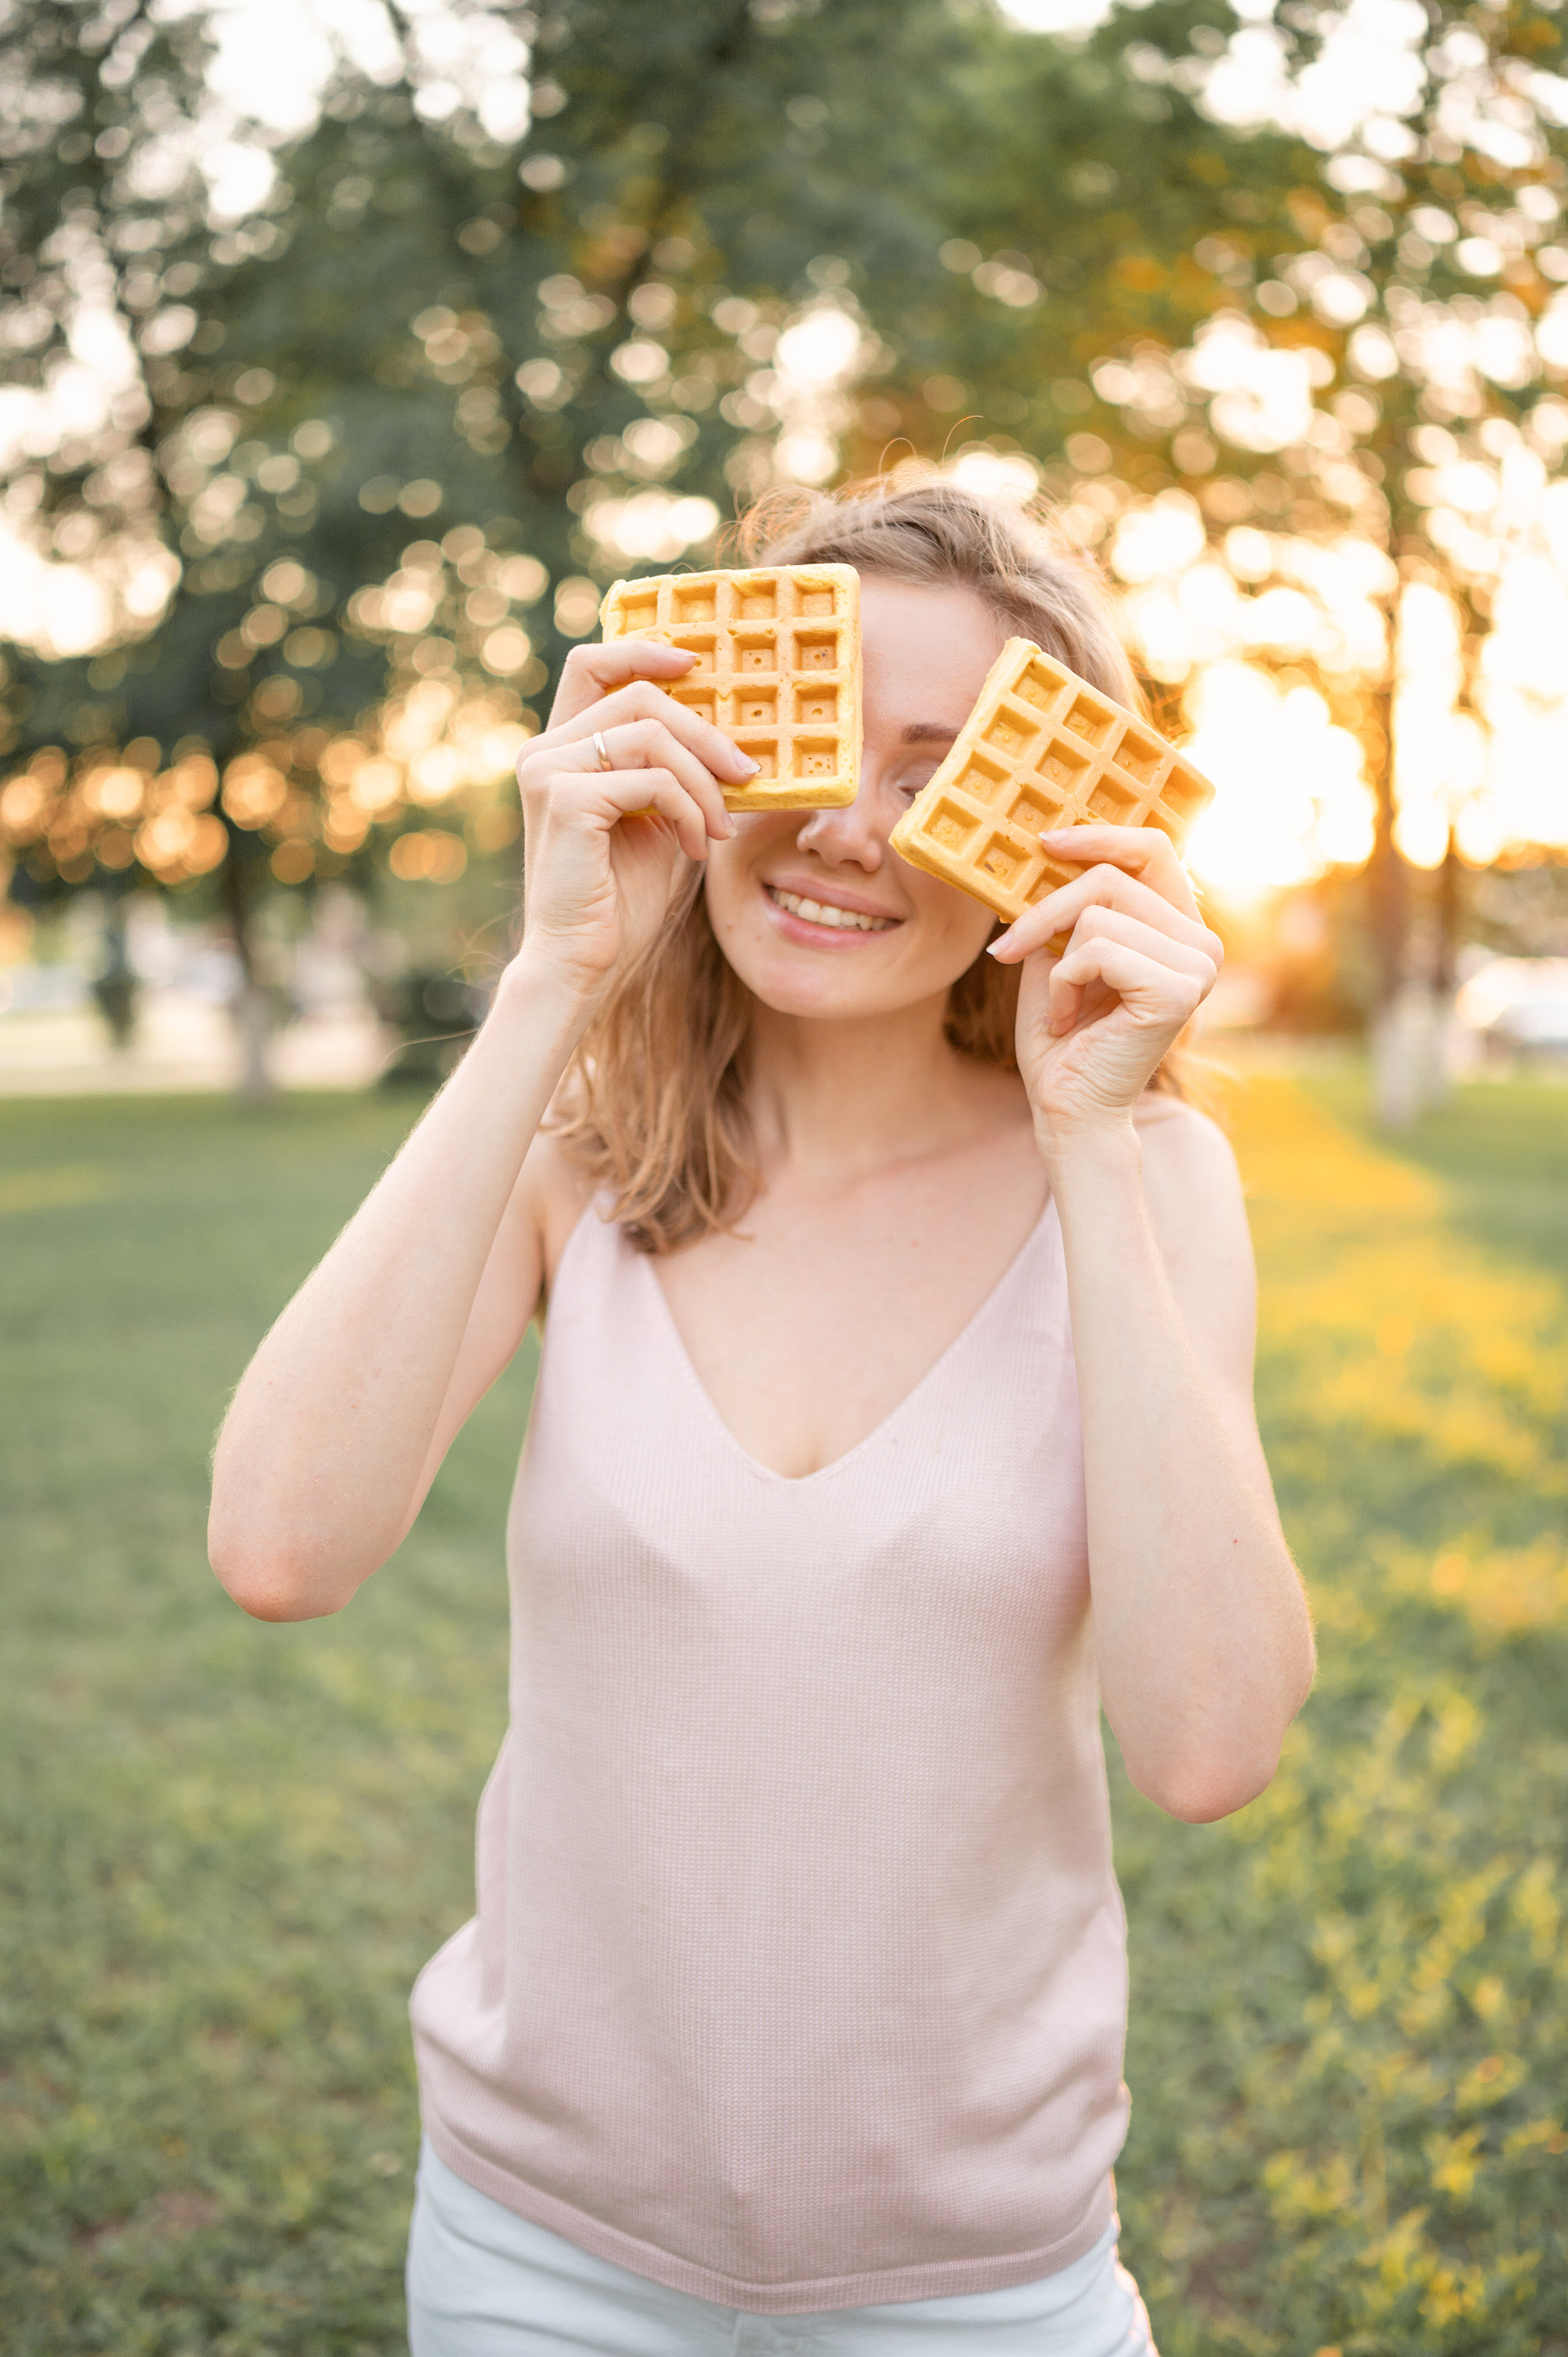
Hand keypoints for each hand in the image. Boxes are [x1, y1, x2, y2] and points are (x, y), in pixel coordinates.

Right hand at [514, 640, 756, 998]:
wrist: (582, 962)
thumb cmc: (618, 897)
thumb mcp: (656, 818)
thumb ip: (672, 771)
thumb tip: (733, 735)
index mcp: (560, 747)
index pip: (594, 665)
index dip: (645, 650)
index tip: (698, 665)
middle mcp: (544, 750)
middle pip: (638, 694)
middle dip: (705, 731)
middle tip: (747, 773)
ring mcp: (548, 771)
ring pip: (652, 736)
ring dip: (704, 782)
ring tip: (720, 827)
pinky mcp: (566, 800)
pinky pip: (653, 781)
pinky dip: (688, 812)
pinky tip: (694, 848)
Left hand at [988, 826, 1222, 1148]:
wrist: (1068, 1107)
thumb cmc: (1062, 1038)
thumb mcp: (1058, 953)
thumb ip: (1068, 905)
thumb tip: (1047, 846)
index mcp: (1180, 927)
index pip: (1153, 849)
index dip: (1100, 836)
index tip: (1046, 844)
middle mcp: (1202, 942)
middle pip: (1111, 878)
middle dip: (1046, 913)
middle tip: (1012, 951)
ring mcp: (1197, 967)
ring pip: (1098, 914)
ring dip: (1057, 960)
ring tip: (1062, 1006)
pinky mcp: (1177, 991)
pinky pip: (1096, 950)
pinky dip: (1066, 982)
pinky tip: (1070, 1020)